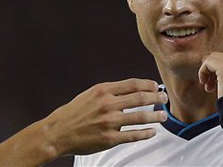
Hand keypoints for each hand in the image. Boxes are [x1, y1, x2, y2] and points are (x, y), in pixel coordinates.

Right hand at [44, 78, 167, 155]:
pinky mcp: (109, 138)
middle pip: (140, 98)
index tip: (156, 86)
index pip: (133, 84)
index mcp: (103, 91)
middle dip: (156, 97)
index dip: (148, 84)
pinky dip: (145, 133)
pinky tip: (152, 132)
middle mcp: (107, 104)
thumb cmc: (75, 112)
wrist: (57, 133)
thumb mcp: (91, 94)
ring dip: (155, 116)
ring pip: (140, 116)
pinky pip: (133, 135)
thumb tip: (134, 89)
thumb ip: (111, 91)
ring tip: (163, 116)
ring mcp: (109, 122)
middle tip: (164, 98)